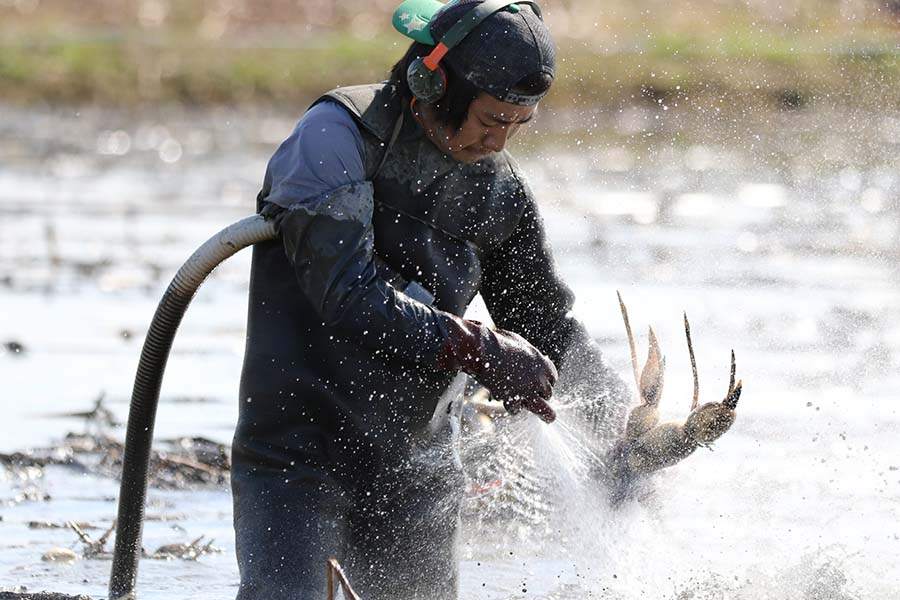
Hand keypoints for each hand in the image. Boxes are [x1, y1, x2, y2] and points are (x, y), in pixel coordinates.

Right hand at [436, 315, 556, 422]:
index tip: (541, 383)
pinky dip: (511, 406)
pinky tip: (507, 401)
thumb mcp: (519, 344)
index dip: (546, 381)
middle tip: (537, 397)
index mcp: (542, 363)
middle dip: (540, 394)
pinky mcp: (513, 399)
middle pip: (548, 393)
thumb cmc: (498, 342)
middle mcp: (539, 378)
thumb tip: (532, 357)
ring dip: (545, 414)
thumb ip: (528, 355)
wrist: (483, 350)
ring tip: (549, 419)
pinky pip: (516, 409)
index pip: (552, 377)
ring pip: (543, 409)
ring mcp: (527, 391)